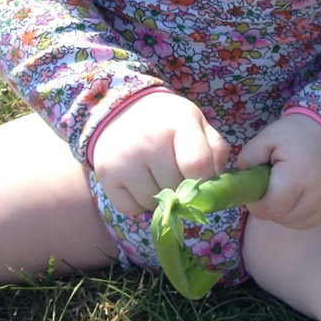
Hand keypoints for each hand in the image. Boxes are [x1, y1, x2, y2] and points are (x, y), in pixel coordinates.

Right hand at [91, 92, 229, 215]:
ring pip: (154, 204)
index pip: (198, 165)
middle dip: (183, 188)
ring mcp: (124, 159)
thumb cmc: (168, 121)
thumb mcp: (197, 123)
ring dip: (161, 198)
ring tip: (156, 174)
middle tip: (176, 171)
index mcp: (178, 123)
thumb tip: (215, 183)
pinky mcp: (105, 175)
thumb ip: (215, 150)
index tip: (202, 176)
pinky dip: (138, 203)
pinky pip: (131, 210)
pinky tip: (139, 181)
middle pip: (177, 190)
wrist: (122, 110)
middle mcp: (148, 141)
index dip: (206, 179)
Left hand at [236, 113, 320, 228]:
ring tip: (285, 186)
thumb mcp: (267, 137)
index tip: (256, 188)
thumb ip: (249, 157)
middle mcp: (318, 194)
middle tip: (270, 184)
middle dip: (268, 205)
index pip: (271, 207)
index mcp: (300, 172)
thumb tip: (241, 182)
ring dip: (281, 210)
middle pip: (280, 217)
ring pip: (290, 223)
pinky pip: (303, 223)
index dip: (257, 202)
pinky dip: (294, 213)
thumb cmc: (295, 136)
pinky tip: (296, 194)